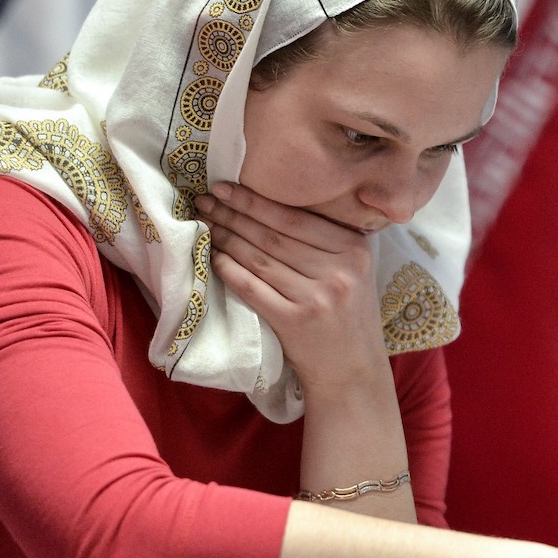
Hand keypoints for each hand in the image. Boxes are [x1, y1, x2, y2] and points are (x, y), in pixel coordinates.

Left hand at [197, 182, 385, 391]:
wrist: (353, 369)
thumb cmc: (348, 315)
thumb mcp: (354, 271)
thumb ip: (327, 241)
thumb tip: (269, 206)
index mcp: (354, 250)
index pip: (294, 217)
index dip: (254, 200)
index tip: (224, 187)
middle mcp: (338, 271)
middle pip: (273, 235)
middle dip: (232, 214)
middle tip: (203, 200)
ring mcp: (316, 298)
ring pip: (259, 258)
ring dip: (226, 238)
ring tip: (204, 223)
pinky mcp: (295, 322)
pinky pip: (253, 288)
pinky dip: (230, 271)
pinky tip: (214, 258)